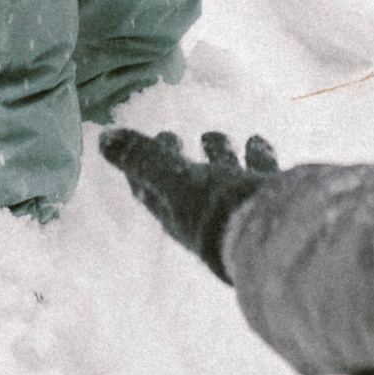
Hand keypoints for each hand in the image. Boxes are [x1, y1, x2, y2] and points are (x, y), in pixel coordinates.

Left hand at [98, 129, 280, 284]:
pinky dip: (256, 156)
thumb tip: (103, 138)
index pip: (152, 189)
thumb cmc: (212, 211)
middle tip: (180, 136)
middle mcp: (206, 215)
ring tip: (222, 135)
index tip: (159, 136)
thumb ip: (140, 159)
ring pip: (225, 177)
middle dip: (185, 160)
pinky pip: (259, 176)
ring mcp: (237, 210)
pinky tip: (258, 141)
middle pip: (190, 183)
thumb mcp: (170, 179)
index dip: (147, 163)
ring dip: (221, 155)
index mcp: (176, 214)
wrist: (270, 239)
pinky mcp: (268, 205)